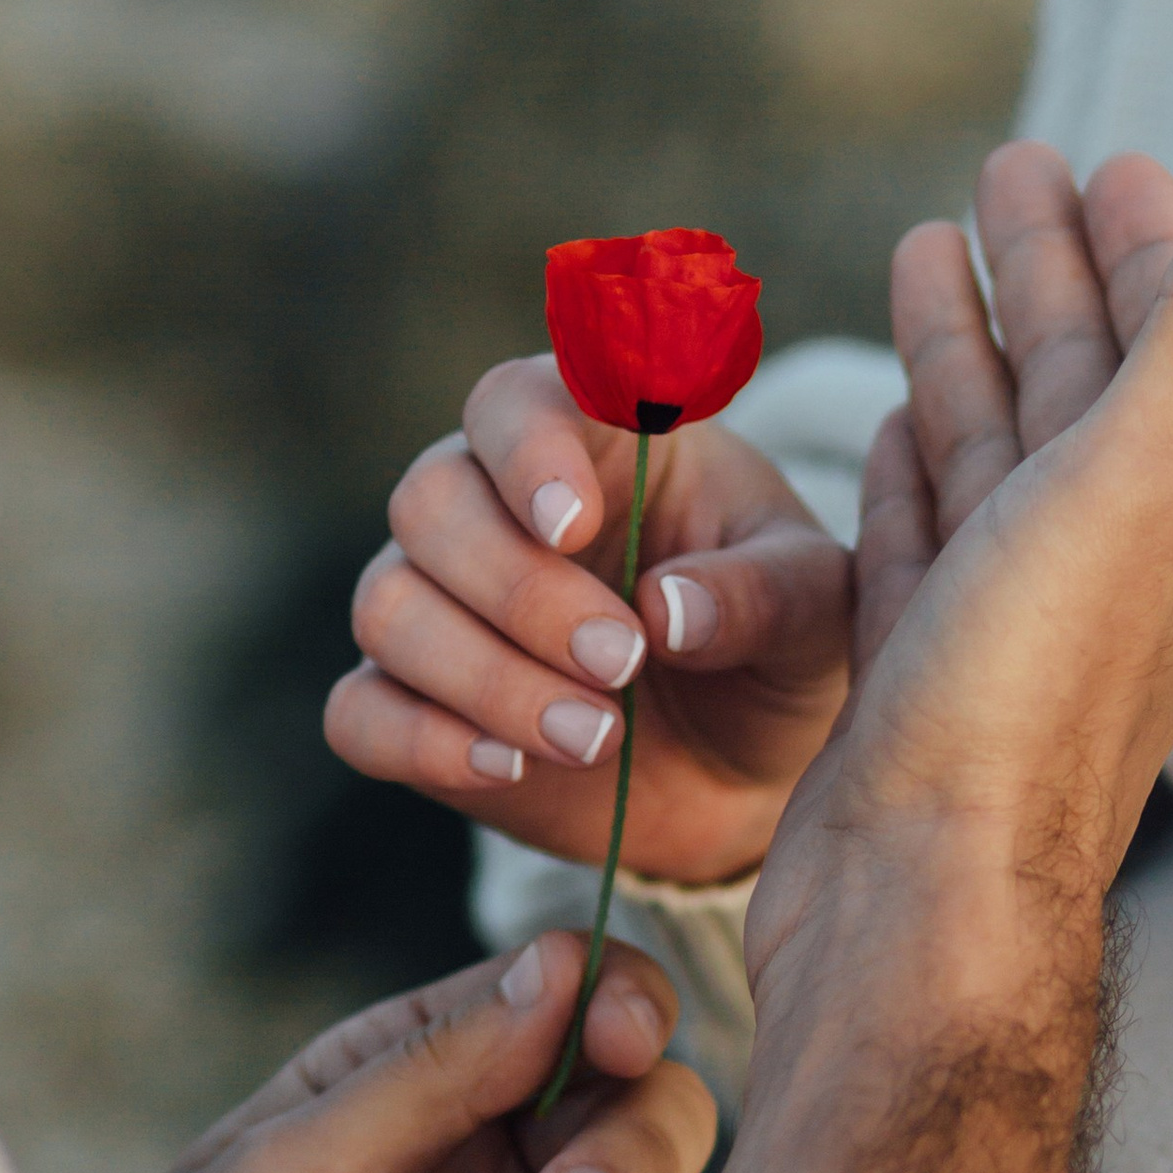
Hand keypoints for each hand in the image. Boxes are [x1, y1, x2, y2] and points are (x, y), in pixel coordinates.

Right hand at [326, 374, 850, 887]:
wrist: (743, 771)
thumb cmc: (778, 648)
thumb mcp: (814, 613)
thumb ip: (764, 593)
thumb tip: (669, 611)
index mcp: (592, 440)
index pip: (514, 401)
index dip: (528, 450)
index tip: (575, 522)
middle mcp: (490, 505)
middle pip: (430, 504)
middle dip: (520, 593)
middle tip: (622, 664)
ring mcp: (439, 607)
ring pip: (388, 608)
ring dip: (484, 677)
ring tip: (594, 738)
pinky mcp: (412, 708)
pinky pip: (358, 713)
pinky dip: (420, 741)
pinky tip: (506, 767)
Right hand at [750, 144, 1172, 990]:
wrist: (918, 904)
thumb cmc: (1021, 703)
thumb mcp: (1132, 483)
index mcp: (1172, 510)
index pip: (1172, 338)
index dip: (1147, 242)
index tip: (1108, 159)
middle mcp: (1097, 561)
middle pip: (1078, 380)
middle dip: (1046, 270)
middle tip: (1006, 168)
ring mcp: (1002, 621)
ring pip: (992, 450)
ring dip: (966, 352)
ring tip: (925, 253)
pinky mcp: (915, 674)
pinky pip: (920, 542)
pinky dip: (910, 472)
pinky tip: (891, 429)